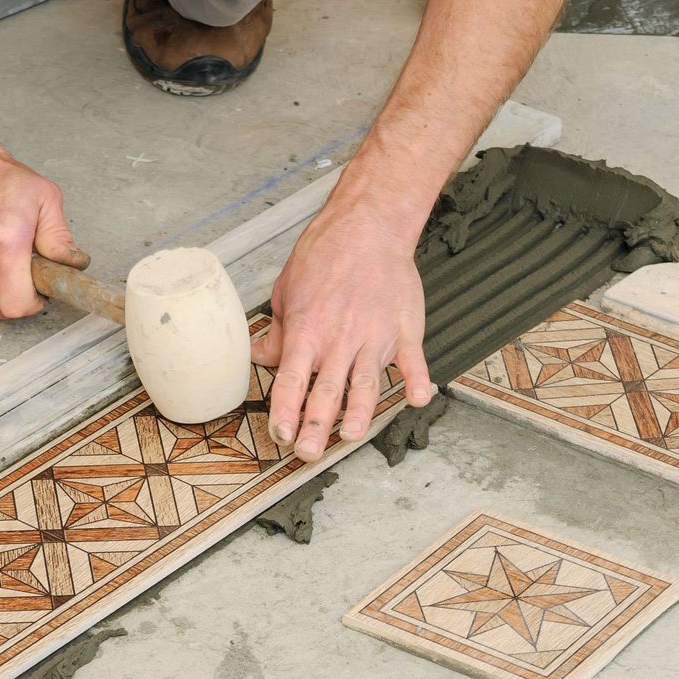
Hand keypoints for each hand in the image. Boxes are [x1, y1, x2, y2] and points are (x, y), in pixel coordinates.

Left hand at [251, 191, 437, 461]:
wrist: (369, 224)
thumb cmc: (326, 252)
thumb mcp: (286, 290)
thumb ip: (277, 330)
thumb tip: (262, 356)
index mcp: (307, 330)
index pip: (290, 381)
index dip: (284, 412)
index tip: (279, 436)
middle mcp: (340, 339)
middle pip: (325, 393)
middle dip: (315, 428)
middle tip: (308, 454)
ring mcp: (375, 337)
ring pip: (365, 385)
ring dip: (358, 414)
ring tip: (350, 437)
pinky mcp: (404, 330)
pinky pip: (412, 362)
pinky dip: (416, 381)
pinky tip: (416, 400)